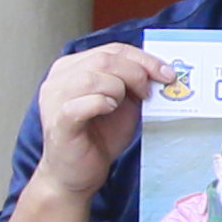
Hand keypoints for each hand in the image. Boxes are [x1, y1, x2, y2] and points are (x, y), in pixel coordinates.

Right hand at [29, 44, 173, 198]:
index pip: (112, 49)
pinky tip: (109, 110)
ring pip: (91, 77)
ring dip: (118, 89)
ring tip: (121, 105)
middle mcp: (59, 78)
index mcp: (73, 67)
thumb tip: (161, 71)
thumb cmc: (98, 136)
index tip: (167, 74)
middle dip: (136, 73)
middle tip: (148, 93)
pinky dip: (101, 103)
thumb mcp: (123, 103)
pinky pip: (80, 104)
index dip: (143, 59)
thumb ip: (134, 84)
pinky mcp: (58, 121)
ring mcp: (54, 99)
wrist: (78, 172)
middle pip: (104, 59)